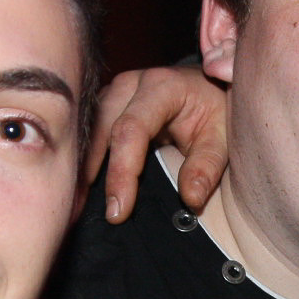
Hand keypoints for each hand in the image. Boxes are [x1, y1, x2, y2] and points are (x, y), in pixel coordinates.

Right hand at [90, 66, 228, 222]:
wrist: (209, 85)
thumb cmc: (216, 110)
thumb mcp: (221, 138)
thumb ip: (207, 167)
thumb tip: (190, 199)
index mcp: (162, 87)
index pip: (132, 130)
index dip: (121, 172)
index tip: (118, 210)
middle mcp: (132, 84)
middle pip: (102, 129)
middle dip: (92, 174)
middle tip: (87, 214)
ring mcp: (115, 91)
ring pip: (89, 130)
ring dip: (82, 167)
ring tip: (78, 205)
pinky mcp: (106, 103)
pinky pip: (89, 131)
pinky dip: (85, 159)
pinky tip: (81, 187)